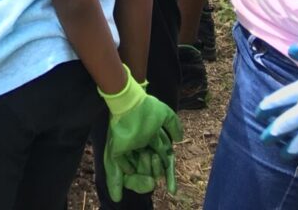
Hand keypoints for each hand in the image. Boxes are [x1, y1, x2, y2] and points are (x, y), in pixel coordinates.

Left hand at [99, 64, 181, 199]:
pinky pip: (118, 170)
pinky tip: (119, 193)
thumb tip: (180, 139)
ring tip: (146, 153)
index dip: (168, 177)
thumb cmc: (147, 108)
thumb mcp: (165, 115)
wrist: (130, 103)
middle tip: (153, 155)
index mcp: (152, 141)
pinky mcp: (117, 152)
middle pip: (152, 169)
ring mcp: (129, 151)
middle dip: (156, 168)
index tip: (172, 191)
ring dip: (145, 169)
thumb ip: (173, 126)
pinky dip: (118, 182)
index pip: (163, 163)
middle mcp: (141, 148)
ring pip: (139, 172)